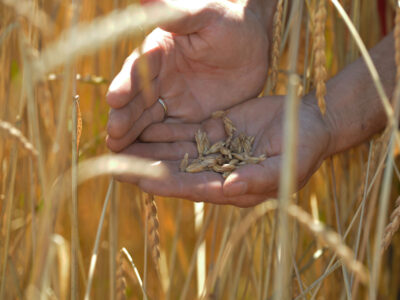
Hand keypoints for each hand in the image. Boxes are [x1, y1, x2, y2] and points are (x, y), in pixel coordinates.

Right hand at [106, 0, 269, 151]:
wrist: (254, 43)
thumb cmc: (230, 22)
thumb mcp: (207, 15)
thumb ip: (179, 14)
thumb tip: (147, 0)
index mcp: (159, 53)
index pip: (138, 69)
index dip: (126, 83)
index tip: (114, 98)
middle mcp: (161, 80)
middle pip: (138, 102)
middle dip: (124, 118)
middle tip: (112, 137)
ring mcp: (174, 102)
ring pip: (149, 122)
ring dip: (135, 138)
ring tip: (119, 155)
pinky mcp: (190, 119)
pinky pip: (172, 135)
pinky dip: (159, 148)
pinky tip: (146, 162)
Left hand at [116, 96, 332, 206]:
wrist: (308, 121)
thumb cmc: (304, 148)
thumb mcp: (288, 167)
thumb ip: (259, 179)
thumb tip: (229, 187)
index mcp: (234, 186)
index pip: (195, 187)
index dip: (169, 183)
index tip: (141, 179)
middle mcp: (219, 171)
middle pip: (178, 171)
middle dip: (148, 168)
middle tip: (115, 164)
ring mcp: (215, 149)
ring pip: (177, 150)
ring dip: (150, 148)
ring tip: (120, 143)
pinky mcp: (215, 129)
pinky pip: (186, 130)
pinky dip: (165, 128)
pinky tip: (144, 122)